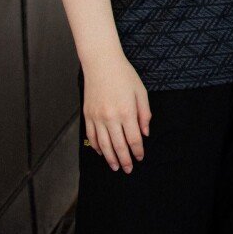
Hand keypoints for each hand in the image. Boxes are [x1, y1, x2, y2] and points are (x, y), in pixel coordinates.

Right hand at [82, 54, 150, 173]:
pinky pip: (91, 136)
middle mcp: (110, 117)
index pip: (133, 139)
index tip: (140, 158)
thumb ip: (144, 114)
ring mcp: (97, 117)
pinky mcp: (87, 115)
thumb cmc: (124, 76)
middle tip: (128, 170)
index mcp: (126, 112)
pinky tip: (102, 152)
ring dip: (110, 158)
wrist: (102, 64)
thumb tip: (145, 133)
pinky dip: (96, 147)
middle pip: (118, 145)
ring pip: (103, 144)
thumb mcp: (141, 92)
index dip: (137, 151)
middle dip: (124, 160)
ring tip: (115, 167)